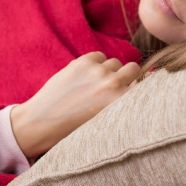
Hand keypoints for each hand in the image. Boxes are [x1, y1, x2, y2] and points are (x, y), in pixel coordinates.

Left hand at [10, 51, 141, 158]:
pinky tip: (85, 77)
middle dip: (126, 77)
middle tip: (112, 88)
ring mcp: (97, 71)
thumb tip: (140, 85)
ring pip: (115, 63)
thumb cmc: (74, 129)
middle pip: (133, 69)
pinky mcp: (82, 62)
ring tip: (94, 86)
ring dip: (109, 71)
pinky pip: (99, 56)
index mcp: (121, 103)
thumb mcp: (106, 122)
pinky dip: (95, 63)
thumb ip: (122, 104)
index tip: (132, 92)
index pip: (144, 86)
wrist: (42, 122)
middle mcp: (113, 85)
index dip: (137, 88)